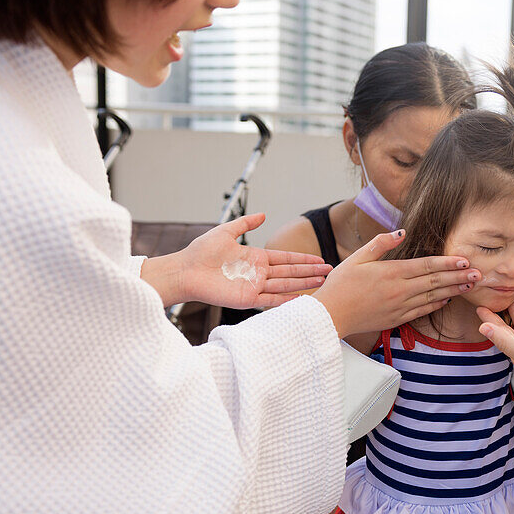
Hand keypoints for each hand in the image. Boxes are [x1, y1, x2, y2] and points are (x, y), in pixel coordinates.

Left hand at [141, 213, 332, 307]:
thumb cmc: (201, 251)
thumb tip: (263, 214)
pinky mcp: (247, 299)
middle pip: (291, 271)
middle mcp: (258, 273)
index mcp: (256, 258)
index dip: (303, 259)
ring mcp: (254, 286)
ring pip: (286, 285)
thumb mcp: (225, 231)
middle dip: (310, 272)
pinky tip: (301, 298)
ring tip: (322, 282)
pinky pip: (271, 299)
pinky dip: (286, 299)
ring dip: (304, 284)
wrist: (185, 270)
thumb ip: (245, 223)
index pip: (286, 258)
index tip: (319, 260)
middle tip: (329, 271)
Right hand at [313, 229, 479, 338]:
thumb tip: (401, 232)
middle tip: (478, 273)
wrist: (330, 315)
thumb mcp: (357, 258)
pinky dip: (437, 305)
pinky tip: (448, 300)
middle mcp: (400, 290)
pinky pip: (422, 311)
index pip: (426, 266)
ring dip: (454, 291)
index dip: (448, 263)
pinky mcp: (397, 318)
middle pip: (435, 282)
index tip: (464, 260)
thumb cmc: (341, 284)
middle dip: (459, 277)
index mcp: (391, 272)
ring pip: (433, 297)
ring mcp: (400, 306)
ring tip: (471, 285)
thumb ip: (380, 243)